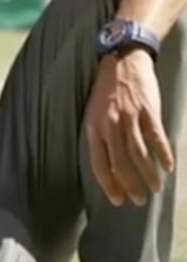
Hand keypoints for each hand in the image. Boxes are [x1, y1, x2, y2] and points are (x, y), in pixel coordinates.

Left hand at [83, 50, 175, 205]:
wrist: (122, 61)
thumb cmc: (105, 91)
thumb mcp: (93, 113)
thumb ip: (100, 136)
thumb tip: (108, 164)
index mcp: (93, 128)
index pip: (98, 163)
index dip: (108, 184)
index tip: (116, 200)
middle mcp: (110, 125)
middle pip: (120, 163)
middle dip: (129, 185)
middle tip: (137, 200)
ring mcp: (130, 118)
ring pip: (139, 154)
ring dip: (148, 174)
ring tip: (154, 189)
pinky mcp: (148, 111)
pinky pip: (156, 138)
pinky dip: (163, 154)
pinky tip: (168, 167)